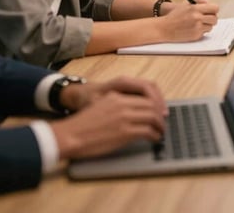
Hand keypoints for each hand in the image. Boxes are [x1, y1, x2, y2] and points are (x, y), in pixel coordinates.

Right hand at [51, 83, 166, 159]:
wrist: (70, 135)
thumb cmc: (82, 124)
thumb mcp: (101, 105)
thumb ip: (116, 104)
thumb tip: (131, 111)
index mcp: (117, 96)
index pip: (144, 96)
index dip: (155, 104)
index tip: (159, 110)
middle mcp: (123, 104)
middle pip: (151, 105)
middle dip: (160, 114)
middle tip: (163, 121)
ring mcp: (125, 117)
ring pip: (152, 117)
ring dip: (160, 125)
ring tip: (161, 131)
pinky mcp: (125, 132)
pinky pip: (147, 131)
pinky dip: (154, 135)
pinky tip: (154, 138)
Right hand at [159, 1, 218, 40]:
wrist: (165, 28)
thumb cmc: (174, 15)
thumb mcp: (186, 4)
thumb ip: (199, 2)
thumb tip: (210, 4)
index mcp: (196, 8)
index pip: (215, 8)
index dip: (214, 10)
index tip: (212, 11)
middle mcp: (197, 18)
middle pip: (215, 19)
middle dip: (212, 19)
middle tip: (208, 18)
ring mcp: (197, 28)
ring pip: (210, 27)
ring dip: (207, 25)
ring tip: (198, 24)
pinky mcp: (195, 36)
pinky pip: (204, 33)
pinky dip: (201, 31)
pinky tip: (193, 29)